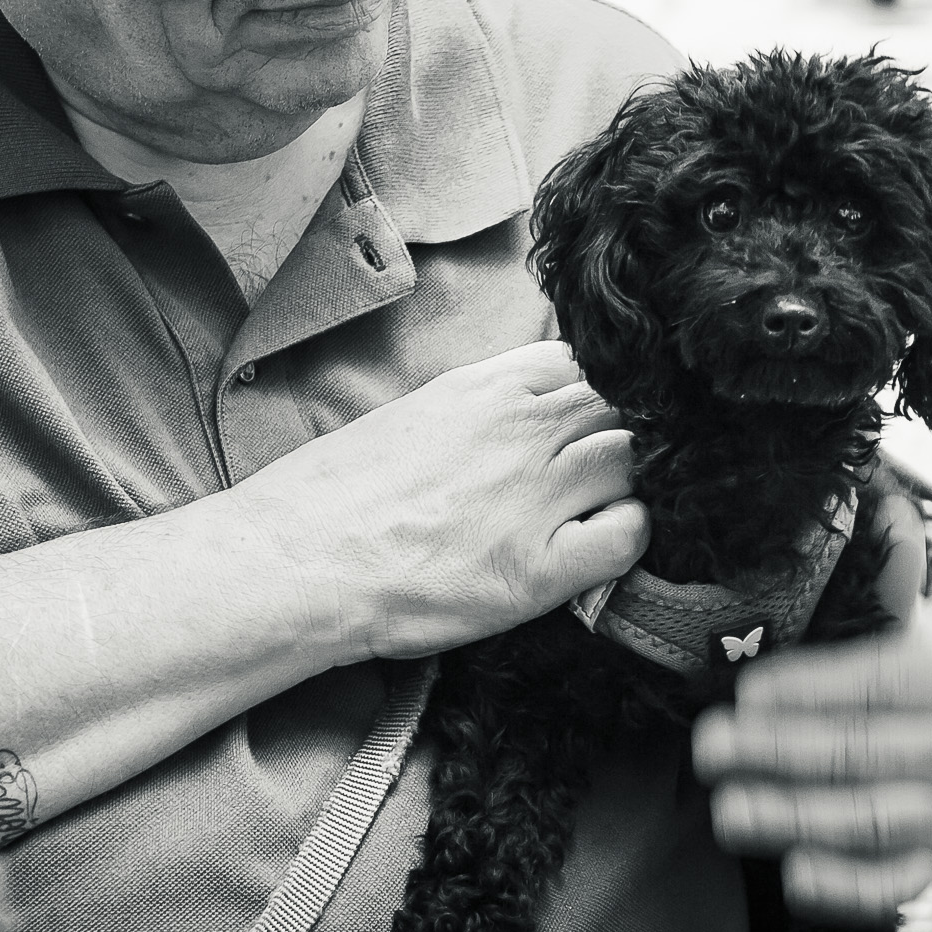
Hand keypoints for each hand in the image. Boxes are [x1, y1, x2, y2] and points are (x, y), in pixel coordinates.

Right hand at [254, 341, 647, 659]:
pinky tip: (599, 546)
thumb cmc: (333, 496)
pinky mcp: (542, 568)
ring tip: (597, 510)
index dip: (593, 393)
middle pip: (619, 405)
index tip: (581, 425)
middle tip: (594, 473)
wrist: (296, 562)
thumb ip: (479, 405)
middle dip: (619, 432)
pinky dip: (632, 535)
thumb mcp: (413, 414)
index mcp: (486, 387)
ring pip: (635, 459)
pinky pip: (630, 534)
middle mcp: (521, 429)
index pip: (581, 363)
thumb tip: (520, 410)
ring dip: (630, 481)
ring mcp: (537, 496)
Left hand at [691, 492, 931, 926]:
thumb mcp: (880, 595)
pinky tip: (791, 878)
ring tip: (725, 813)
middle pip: (859, 754)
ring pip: (869, 819)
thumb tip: (842, 489)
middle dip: (778, 756)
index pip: (869, 683)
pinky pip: (893, 884)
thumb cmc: (879, 643)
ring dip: (795, 818)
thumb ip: (864, 558)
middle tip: (706, 751)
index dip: (804, 691)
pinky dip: (847, 888)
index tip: (739, 693)